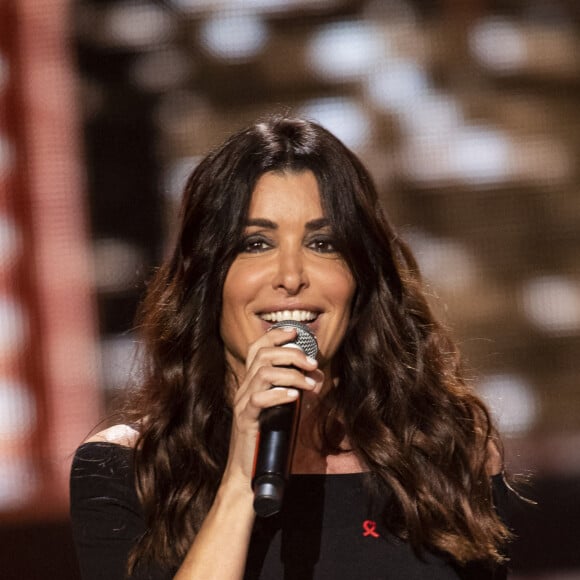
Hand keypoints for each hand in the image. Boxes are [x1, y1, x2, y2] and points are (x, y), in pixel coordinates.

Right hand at [221, 327, 323, 491]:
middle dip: (291, 354)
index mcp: (252, 381)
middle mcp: (245, 387)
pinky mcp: (245, 419)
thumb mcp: (283, 408)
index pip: (257, 348)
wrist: (248, 470)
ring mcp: (243, 402)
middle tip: (313, 364)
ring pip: (263, 373)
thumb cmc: (268, 437)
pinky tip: (294, 397)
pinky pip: (259, 399)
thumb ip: (296, 390)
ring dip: (291, 374)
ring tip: (309, 383)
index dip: (275, 335)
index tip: (295, 332)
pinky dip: (279, 394)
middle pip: (263, 355)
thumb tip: (319, 376)